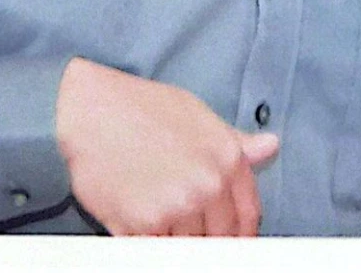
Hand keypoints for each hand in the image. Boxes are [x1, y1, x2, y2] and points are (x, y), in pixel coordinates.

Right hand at [54, 57, 279, 235]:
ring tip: (161, 221)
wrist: (90, 110)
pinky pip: (156, 251)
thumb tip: (270, 147)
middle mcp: (207, 186)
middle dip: (207, 238)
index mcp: (227, 158)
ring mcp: (176, 208)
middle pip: (220, 238)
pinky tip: (144, 228)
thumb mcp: (198, 115)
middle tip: (189, 230)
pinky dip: (151, 245)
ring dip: (177, 241)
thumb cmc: (142, 109)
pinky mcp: (142, 226)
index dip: (241, 233)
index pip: (248, 215)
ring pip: (188, 247)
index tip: (232, 239)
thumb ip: (236, 141)